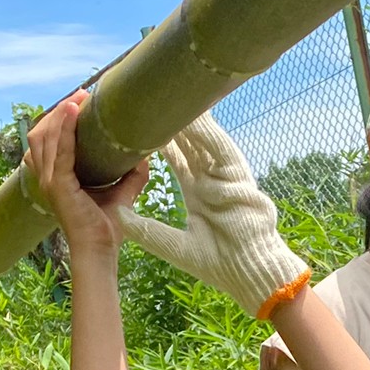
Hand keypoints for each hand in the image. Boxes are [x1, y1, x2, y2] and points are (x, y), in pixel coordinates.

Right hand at [24, 91, 150, 255]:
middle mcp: (46, 176)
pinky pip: (59, 150)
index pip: (48, 139)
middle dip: (59, 110)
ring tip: (79, 98)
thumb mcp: (121, 192)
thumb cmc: (106, 225)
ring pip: (45, 136)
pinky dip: (65, 128)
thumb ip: (132, 173)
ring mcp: (48, 180)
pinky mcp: (57, 185)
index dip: (60, 118)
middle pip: (42, 132)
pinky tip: (74, 112)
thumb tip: (147, 154)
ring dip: (61, 114)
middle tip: (82, 95)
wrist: (101, 249)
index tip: (80, 100)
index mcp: (55, 176)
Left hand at [119, 114, 308, 319]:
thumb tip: (118, 216)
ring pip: (204, 140)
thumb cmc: (220, 264)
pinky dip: (208, 132)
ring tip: (171, 95)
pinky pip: (221, 149)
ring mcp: (227, 176)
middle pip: (190, 143)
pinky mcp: (240, 179)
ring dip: (188, 119)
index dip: (159, 140)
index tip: (141, 120)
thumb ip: (147, 230)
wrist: (250, 274)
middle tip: (154, 96)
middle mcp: (213, 179)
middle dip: (173, 120)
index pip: (177, 158)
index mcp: (200, 192)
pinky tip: (195, 114)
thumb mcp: (175, 246)